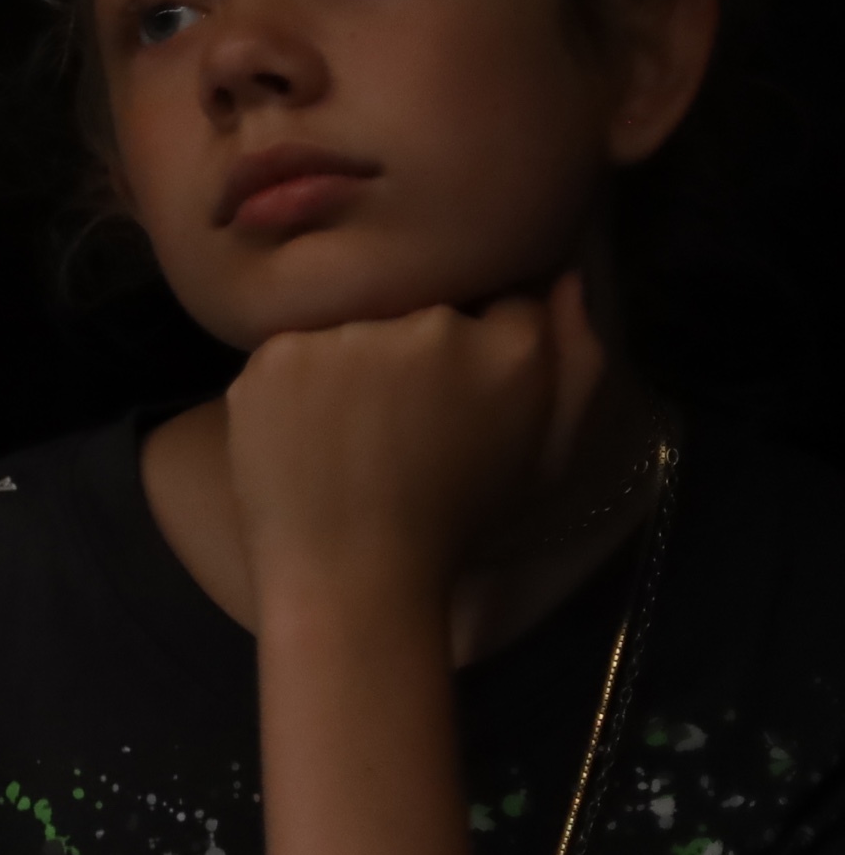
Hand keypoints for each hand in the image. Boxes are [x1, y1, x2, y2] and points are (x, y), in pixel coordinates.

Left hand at [221, 275, 607, 613]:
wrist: (351, 578)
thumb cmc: (455, 524)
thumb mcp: (544, 454)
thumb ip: (576, 362)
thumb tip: (566, 276)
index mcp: (512, 349)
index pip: (501, 299)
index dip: (475, 343)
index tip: (453, 387)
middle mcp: (434, 328)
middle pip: (422, 307)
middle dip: (409, 351)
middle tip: (393, 419)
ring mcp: (349, 338)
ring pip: (352, 322)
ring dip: (348, 362)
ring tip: (346, 432)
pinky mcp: (278, 356)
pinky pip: (290, 347)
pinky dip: (292, 385)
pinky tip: (302, 435)